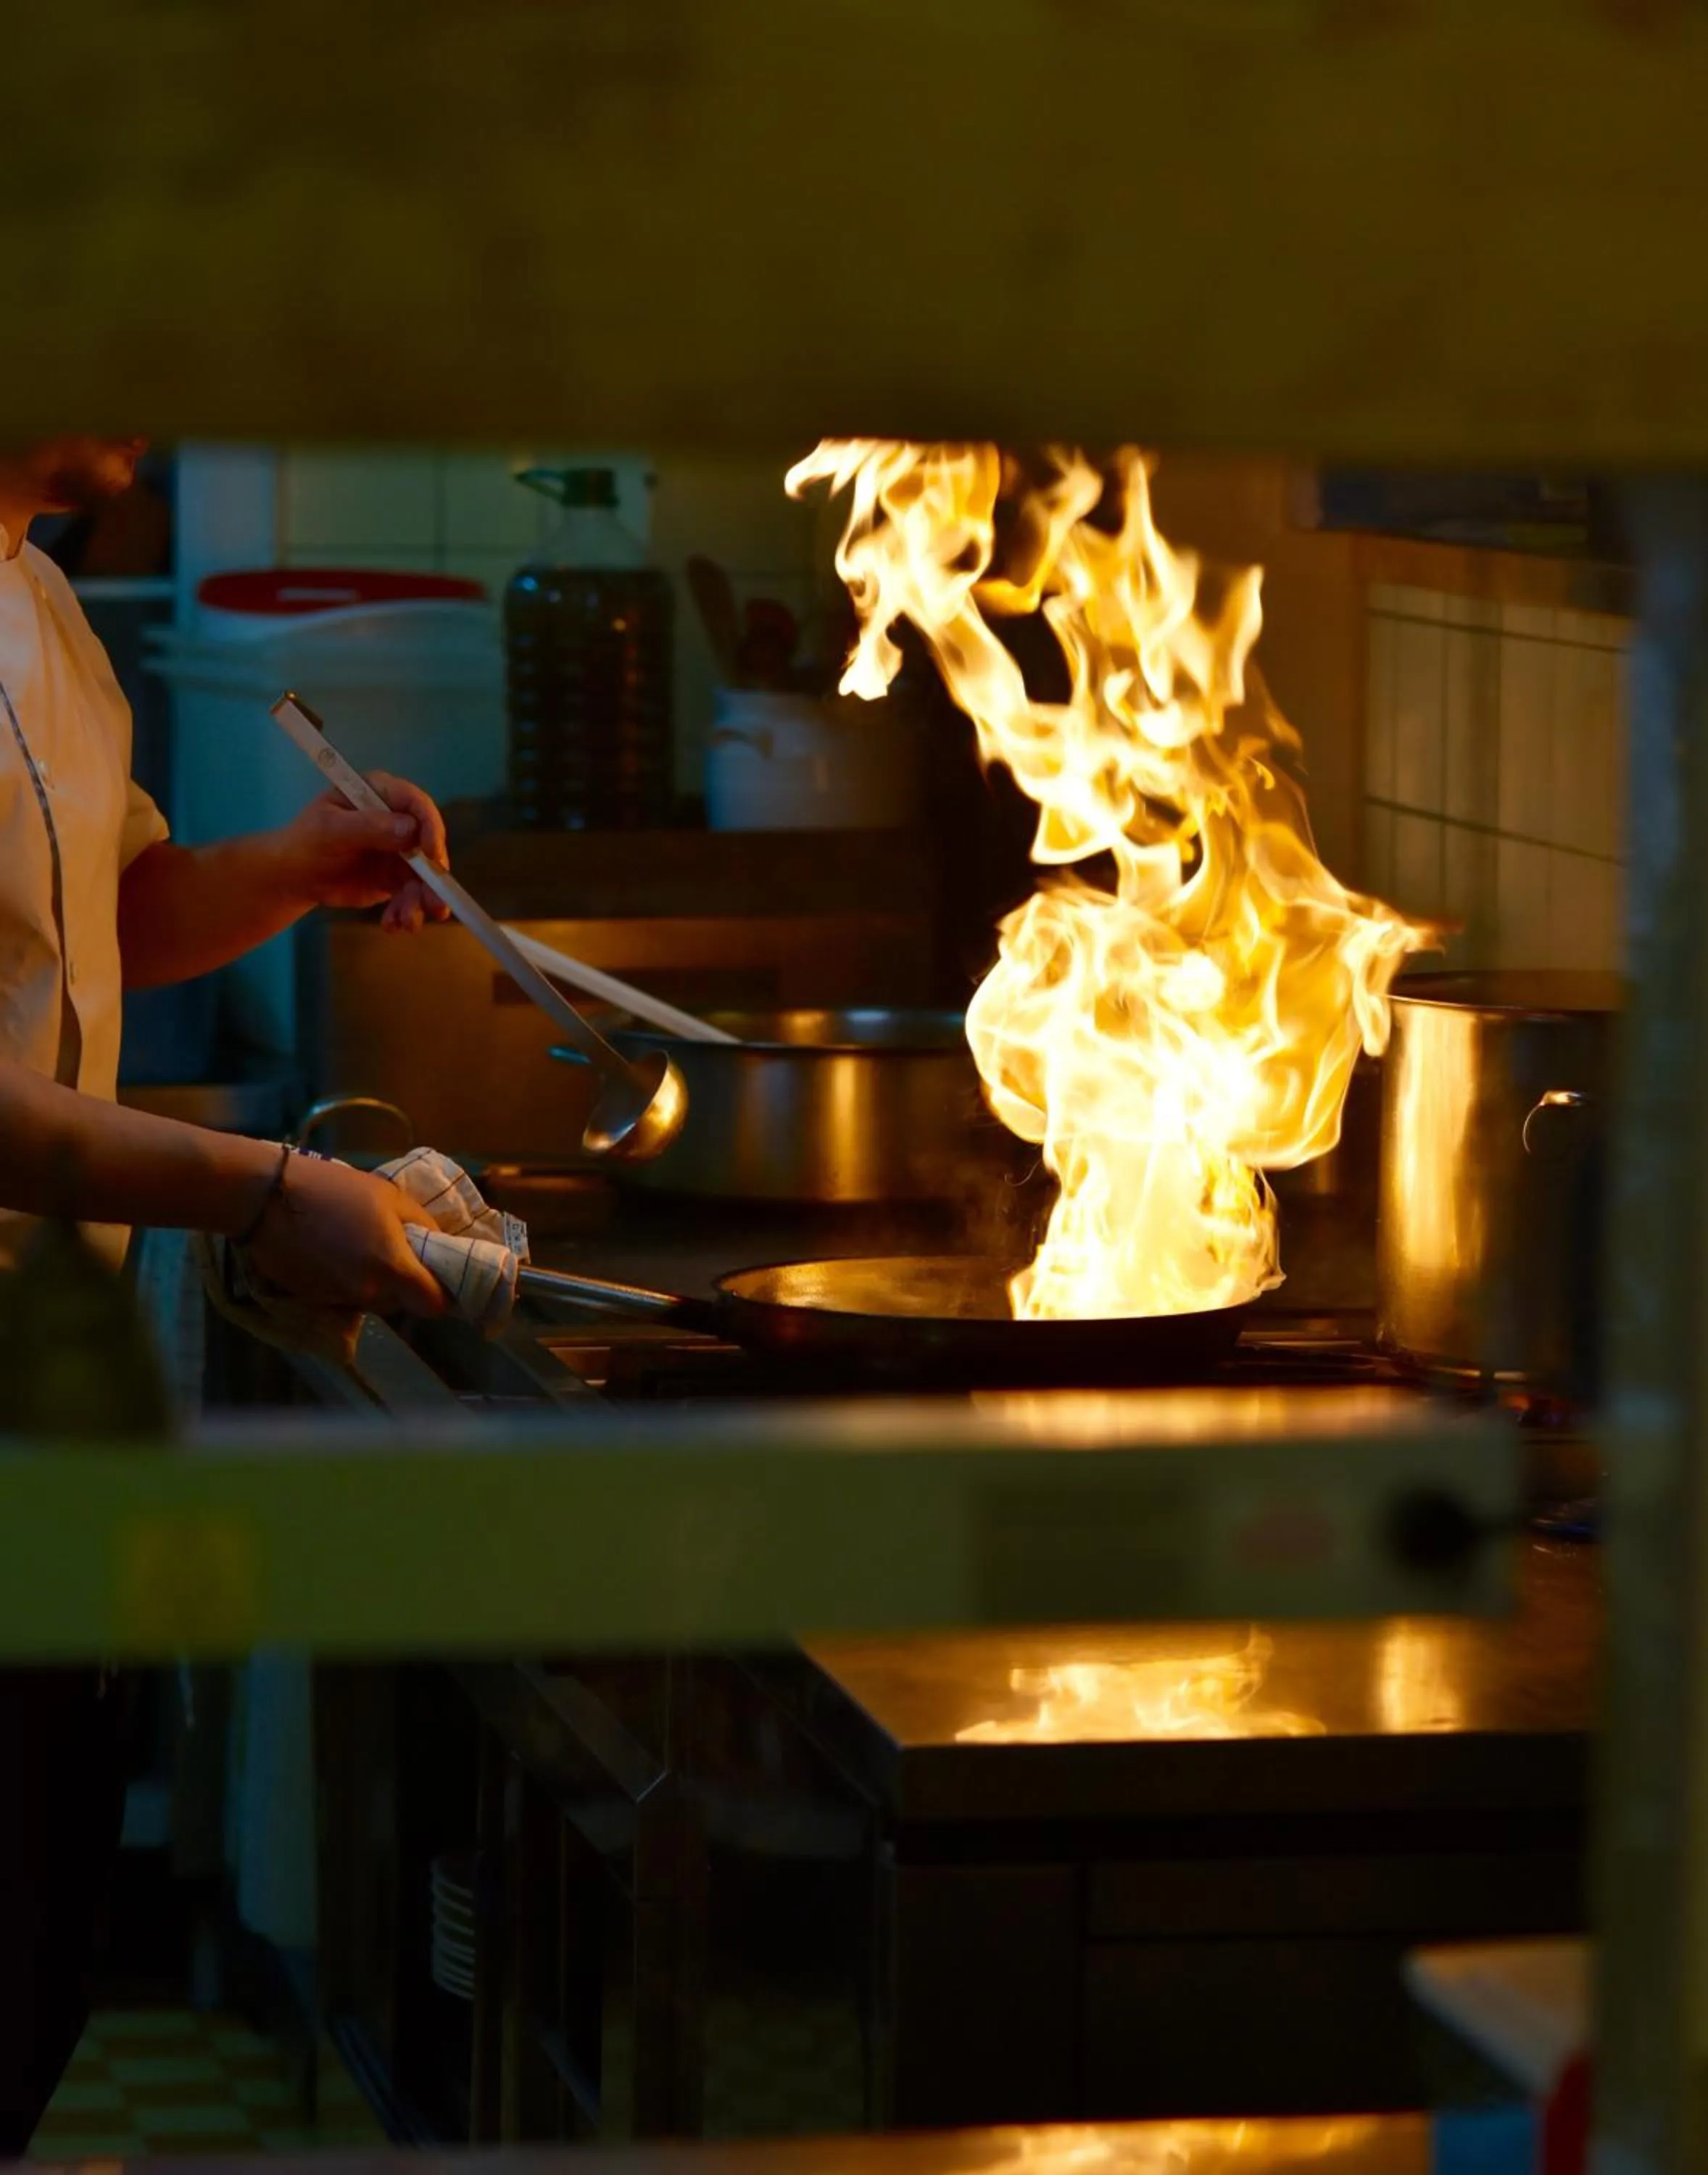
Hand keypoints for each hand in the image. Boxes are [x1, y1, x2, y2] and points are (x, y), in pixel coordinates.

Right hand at [244, 1155, 446, 1317]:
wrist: (266, 1197)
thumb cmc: (334, 1190)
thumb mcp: (390, 1196)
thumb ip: (423, 1225)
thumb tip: (439, 1245)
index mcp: (392, 1269)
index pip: (433, 1306)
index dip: (439, 1294)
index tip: (434, 1276)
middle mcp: (368, 1294)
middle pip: (399, 1303)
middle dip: (401, 1283)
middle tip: (391, 1249)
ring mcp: (337, 1301)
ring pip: (370, 1300)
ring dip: (371, 1282)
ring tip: (355, 1245)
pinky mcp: (312, 1301)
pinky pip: (341, 1297)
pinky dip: (343, 1281)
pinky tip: (330, 1252)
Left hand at [277, 771, 453, 933]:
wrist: (294, 875)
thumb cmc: (305, 842)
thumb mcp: (330, 829)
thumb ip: (368, 827)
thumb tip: (411, 829)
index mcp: (380, 795)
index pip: (416, 804)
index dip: (430, 827)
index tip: (431, 855)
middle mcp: (396, 820)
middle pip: (428, 844)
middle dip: (432, 878)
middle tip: (436, 905)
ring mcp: (399, 851)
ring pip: (423, 875)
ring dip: (420, 901)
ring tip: (407, 923)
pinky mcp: (396, 877)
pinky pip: (411, 895)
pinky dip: (405, 912)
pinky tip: (392, 924)